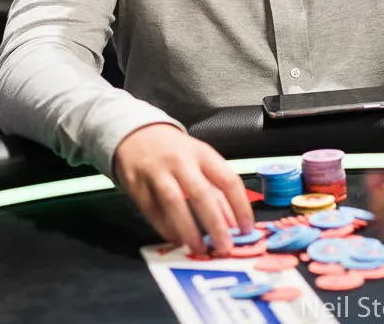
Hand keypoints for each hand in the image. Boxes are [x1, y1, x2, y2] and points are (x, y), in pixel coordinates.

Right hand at [112, 123, 254, 255]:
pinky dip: (166, 228)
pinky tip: (177, 240)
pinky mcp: (137, 185)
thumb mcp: (201, 161)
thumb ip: (218, 191)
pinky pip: (153, 211)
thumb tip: (233, 224)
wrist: (137, 134)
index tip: (246, 229)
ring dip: (188, 229)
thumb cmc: (176, 151)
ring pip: (174, 203)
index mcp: (203, 153)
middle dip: (215, 223)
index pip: (228, 180)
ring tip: (199, 249)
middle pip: (201, 193)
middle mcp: (180, 161)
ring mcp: (157, 172)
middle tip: (224, 246)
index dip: (240, 206)